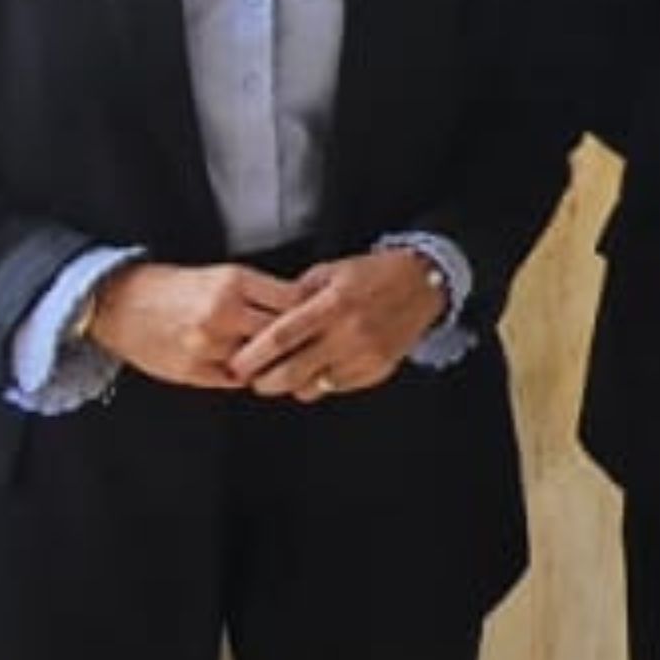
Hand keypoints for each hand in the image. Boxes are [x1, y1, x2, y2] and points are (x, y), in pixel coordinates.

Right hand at [83, 260, 305, 391]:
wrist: (117, 304)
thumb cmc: (170, 287)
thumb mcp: (216, 275)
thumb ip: (256, 292)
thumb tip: (298, 308)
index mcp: (232, 281)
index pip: (292, 300)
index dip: (308, 310)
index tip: (315, 315)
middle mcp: (222, 312)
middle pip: (282, 334)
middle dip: (294, 340)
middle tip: (304, 344)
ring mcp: (207, 345)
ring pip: (260, 362)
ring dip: (270, 363)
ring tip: (276, 359)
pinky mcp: (193, 371)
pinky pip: (235, 380)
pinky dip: (243, 375)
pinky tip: (245, 368)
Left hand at [234, 250, 451, 400]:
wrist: (422, 285)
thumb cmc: (373, 275)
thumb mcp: (331, 271)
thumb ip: (298, 294)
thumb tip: (267, 315)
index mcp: (333, 304)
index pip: (282, 337)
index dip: (254, 354)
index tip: (237, 363)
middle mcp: (349, 333)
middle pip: (293, 371)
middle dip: (265, 381)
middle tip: (253, 379)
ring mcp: (365, 356)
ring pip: (313, 386)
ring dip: (291, 385)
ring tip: (282, 376)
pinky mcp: (377, 370)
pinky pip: (336, 387)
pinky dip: (319, 384)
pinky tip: (315, 371)